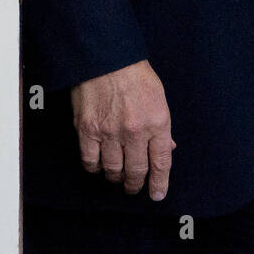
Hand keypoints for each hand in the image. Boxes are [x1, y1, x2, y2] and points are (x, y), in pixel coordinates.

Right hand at [71, 60, 174, 199]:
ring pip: (113, 170)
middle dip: (136, 184)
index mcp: (157, 121)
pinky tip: (99, 166)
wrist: (106, 59)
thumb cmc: (136, 76)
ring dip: (116, 178)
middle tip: (134, 188)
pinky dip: (95, 168)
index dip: (159, 182)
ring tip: (118, 177)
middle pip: (136, 171)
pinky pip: (90, 162)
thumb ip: (162, 127)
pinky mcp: (87, 131)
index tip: (157, 194)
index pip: (161, 162)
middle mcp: (134, 131)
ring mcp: (109, 133)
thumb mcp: (159, 98)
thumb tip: (167, 150)